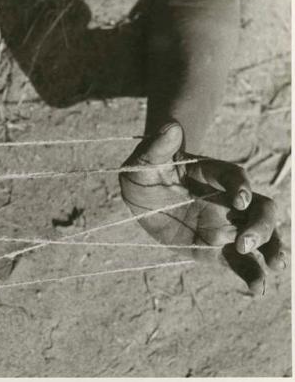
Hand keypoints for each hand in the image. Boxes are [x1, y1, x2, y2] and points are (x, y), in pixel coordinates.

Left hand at [119, 122, 285, 294]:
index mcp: (211, 174)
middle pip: (260, 208)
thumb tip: (170, 127)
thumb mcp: (143, 162)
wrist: (144, 198)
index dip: (241, 186)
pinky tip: (256, 289)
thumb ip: (157, 147)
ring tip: (273, 266)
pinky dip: (253, 275)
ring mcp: (227, 224)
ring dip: (272, 247)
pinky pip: (241, 262)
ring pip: (261, 234)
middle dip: (261, 224)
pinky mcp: (219, 248)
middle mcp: (227, 199)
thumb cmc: (145, 174)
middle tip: (245, 241)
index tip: (239, 199)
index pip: (235, 177)